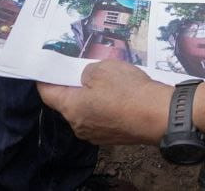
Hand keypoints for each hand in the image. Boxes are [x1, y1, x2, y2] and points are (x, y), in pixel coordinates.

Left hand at [37, 60, 170, 144]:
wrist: (158, 116)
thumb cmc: (127, 91)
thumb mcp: (102, 68)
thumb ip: (86, 71)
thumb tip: (86, 78)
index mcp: (71, 108)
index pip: (47, 93)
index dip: (46, 79)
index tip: (48, 68)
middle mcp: (79, 126)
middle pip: (67, 103)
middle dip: (73, 87)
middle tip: (82, 69)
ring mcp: (96, 134)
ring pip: (86, 111)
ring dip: (91, 97)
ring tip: (106, 82)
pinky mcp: (112, 137)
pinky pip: (101, 118)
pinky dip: (105, 107)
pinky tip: (118, 96)